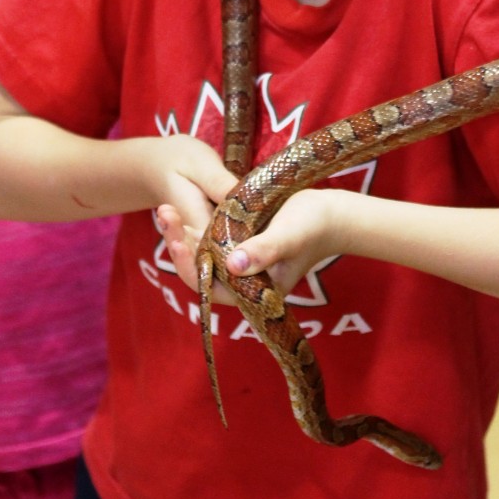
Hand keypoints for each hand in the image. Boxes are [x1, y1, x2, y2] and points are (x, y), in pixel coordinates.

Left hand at [157, 187, 342, 299]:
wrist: (335, 213)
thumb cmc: (315, 226)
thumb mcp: (289, 235)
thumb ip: (264, 251)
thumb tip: (233, 265)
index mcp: (254, 290)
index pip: (210, 287)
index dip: (189, 267)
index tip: (177, 240)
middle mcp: (244, 279)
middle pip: (201, 270)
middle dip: (179, 243)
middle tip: (164, 212)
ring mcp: (243, 261)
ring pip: (204, 253)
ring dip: (184, 233)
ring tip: (166, 209)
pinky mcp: (243, 243)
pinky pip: (213, 240)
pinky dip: (198, 226)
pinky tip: (184, 209)